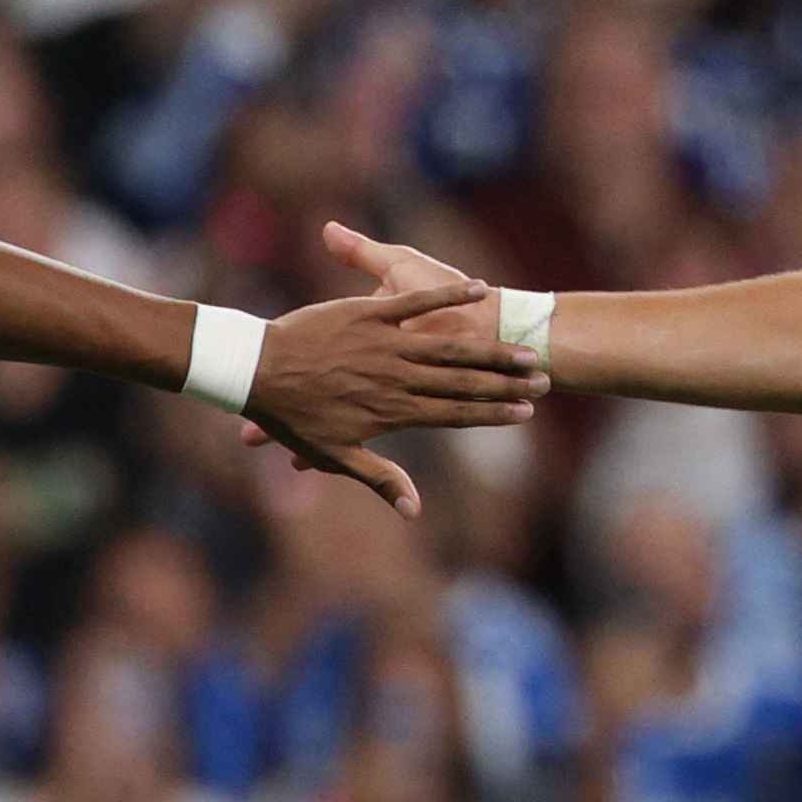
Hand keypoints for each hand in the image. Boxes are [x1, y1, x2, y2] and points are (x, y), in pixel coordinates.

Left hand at [242, 275, 542, 517]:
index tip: (525, 413)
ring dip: (489, 348)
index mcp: (392, 412)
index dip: (492, 414)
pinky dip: (449, 295)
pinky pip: (415, 303)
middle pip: (461, 382)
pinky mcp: (369, 314)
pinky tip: (480, 289)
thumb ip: (382, 479)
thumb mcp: (337, 456)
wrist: (257, 371)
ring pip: (447, 348)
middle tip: (543, 378)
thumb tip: (415, 512)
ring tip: (524, 348)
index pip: (453, 415)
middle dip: (505, 383)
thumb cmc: (293, 416)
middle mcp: (395, 379)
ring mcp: (384, 345)